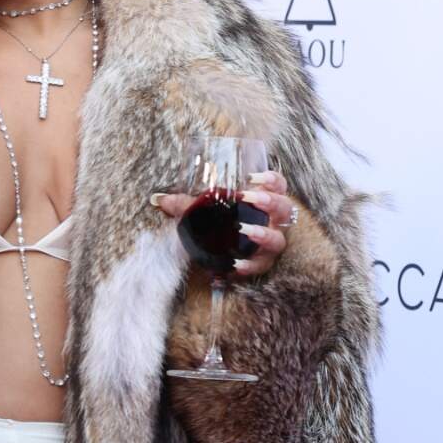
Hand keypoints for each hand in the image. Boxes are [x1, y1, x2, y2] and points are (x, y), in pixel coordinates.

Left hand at [154, 168, 299, 278]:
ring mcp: (270, 245)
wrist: (222, 255)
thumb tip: (158, 199)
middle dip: (270, 201)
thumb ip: (185, 205)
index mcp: (265, 202)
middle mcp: (274, 222)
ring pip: (277, 240)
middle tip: (250, 198)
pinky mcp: (261, 264)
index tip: (252, 176)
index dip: (271, 179)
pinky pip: (260, 266)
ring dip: (264, 234)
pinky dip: (248, 266)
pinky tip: (235, 264)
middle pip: (284, 209)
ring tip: (246, 231)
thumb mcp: (203, 212)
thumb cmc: (220, 224)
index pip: (278, 185)